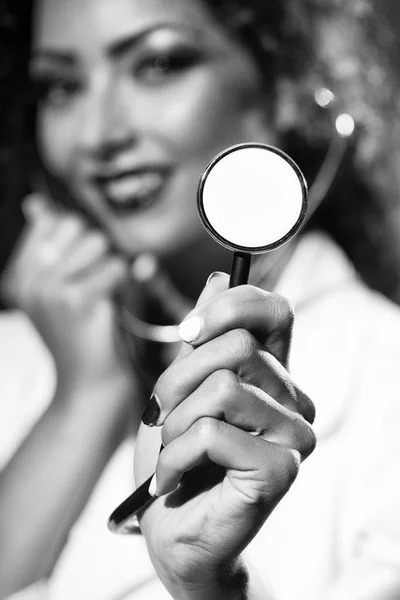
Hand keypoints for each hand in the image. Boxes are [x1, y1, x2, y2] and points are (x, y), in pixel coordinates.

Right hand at [1, 194, 130, 395]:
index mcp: (20, 274)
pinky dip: (122, 283)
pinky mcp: (73, 300)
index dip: (80, 239)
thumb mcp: (58, 289)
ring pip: (97, 242)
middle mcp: (28, 279)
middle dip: (97, 250)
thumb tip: (37, 204)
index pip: (52, 221)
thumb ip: (52, 248)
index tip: (85, 268)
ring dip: (110, 266)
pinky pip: (114, 266)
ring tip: (102, 295)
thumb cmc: (83, 336)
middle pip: (76, 226)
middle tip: (97, 283)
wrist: (88, 384)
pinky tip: (110, 306)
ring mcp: (47, 288)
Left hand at [134, 272, 315, 598]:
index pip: (275, 311)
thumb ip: (202, 338)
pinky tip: (175, 479)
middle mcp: (292, 399)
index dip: (234, 305)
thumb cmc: (176, 456)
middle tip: (163, 416)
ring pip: (222, 388)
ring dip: (175, 423)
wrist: (170, 529)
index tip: (189, 332)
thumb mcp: (179, 387)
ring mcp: (294, 435)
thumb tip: (217, 279)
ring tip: (172, 453)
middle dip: (178, 379)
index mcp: (271, 374)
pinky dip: (176, 456)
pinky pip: (213, 433)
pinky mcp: (282, 470)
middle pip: (236, 346)